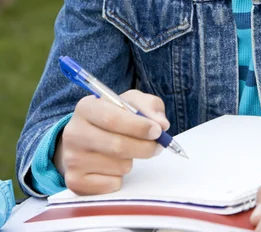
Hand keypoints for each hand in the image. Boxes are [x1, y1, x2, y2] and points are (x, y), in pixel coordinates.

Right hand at [54, 89, 168, 195]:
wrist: (86, 139)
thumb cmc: (113, 117)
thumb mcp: (131, 102)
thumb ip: (149, 107)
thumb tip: (161, 124)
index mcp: (86, 107)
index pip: (112, 119)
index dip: (138, 126)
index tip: (157, 130)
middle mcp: (73, 132)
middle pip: (117, 145)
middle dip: (144, 147)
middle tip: (158, 146)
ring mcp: (72, 159)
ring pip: (118, 166)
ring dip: (132, 161)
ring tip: (128, 152)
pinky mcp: (75, 182)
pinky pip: (112, 184)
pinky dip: (121, 177)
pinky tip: (113, 166)